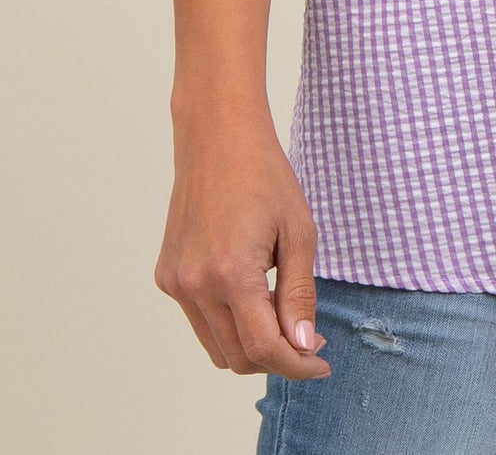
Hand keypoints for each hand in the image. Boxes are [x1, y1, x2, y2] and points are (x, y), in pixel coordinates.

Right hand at [155, 109, 330, 379]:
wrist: (217, 136)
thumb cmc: (265, 176)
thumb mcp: (299, 232)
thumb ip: (299, 294)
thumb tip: (303, 346)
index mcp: (231, 274)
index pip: (264, 349)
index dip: (297, 365)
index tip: (322, 363)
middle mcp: (195, 285)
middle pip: (237, 357)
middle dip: (276, 359)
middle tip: (308, 339)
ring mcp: (175, 282)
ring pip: (216, 346)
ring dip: (251, 346)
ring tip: (282, 317)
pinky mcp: (167, 276)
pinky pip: (200, 320)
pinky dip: (228, 322)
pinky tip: (251, 293)